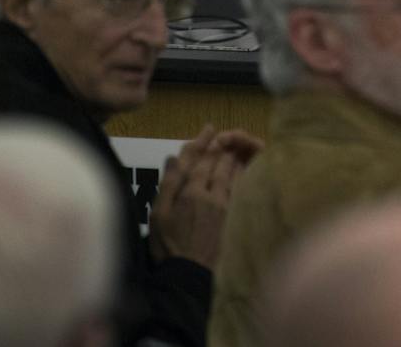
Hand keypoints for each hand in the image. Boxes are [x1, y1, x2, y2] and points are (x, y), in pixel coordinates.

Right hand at [148, 125, 259, 267]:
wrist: (189, 272)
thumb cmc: (168, 245)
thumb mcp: (159, 214)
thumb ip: (168, 184)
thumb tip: (172, 157)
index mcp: (191, 192)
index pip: (201, 159)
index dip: (205, 142)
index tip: (210, 128)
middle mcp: (212, 194)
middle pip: (220, 163)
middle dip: (223, 145)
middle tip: (224, 134)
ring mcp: (226, 205)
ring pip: (233, 173)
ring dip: (234, 158)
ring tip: (235, 146)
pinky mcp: (234, 215)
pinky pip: (240, 187)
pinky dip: (241, 174)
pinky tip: (241, 170)